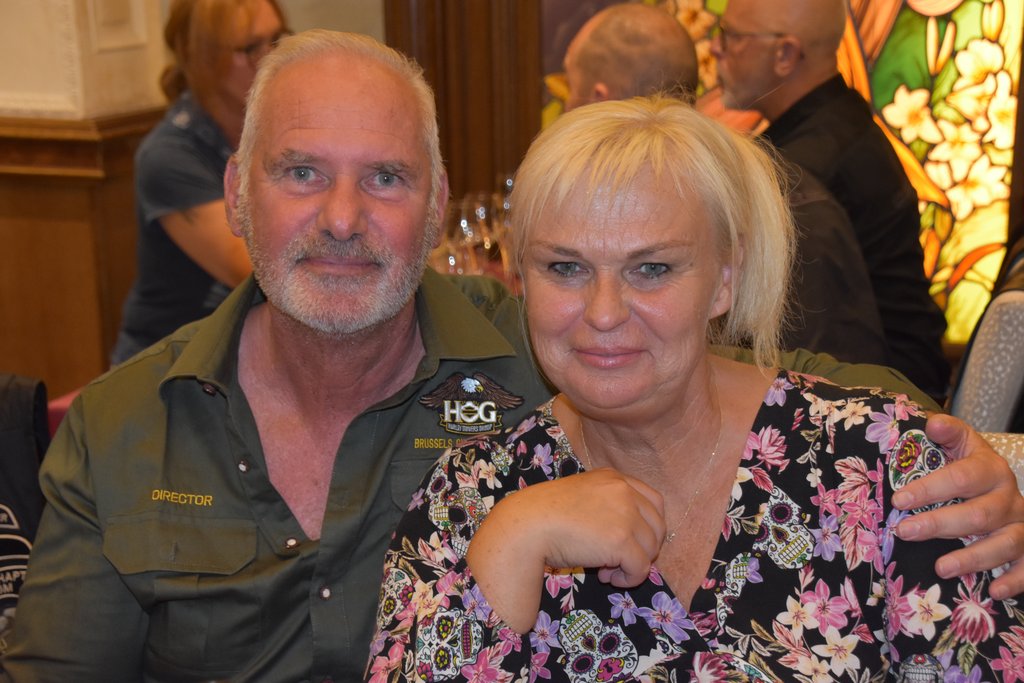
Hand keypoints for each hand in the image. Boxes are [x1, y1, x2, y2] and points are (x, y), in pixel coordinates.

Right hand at [466, 468, 665, 631]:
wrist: (527, 526)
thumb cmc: (544, 514)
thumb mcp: (582, 496)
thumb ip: (606, 506)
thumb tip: (627, 540)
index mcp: (613, 478)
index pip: (653, 502)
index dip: (647, 527)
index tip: (628, 541)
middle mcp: (624, 491)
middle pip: (658, 526)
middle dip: (643, 547)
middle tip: (618, 560)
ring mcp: (625, 515)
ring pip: (651, 549)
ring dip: (633, 564)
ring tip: (606, 570)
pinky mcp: (621, 541)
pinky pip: (641, 568)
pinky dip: (629, 579)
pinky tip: (607, 578)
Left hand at [892, 413, 1023, 597]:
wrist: (1000, 486)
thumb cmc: (968, 468)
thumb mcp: (960, 445)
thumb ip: (947, 433)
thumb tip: (932, 424)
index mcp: (990, 468)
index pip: (962, 477)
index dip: (931, 488)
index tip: (899, 499)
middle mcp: (1009, 497)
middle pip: (980, 513)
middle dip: (940, 524)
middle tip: (905, 531)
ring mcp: (1022, 525)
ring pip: (1006, 543)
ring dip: (973, 558)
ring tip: (940, 568)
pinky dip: (1015, 580)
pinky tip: (994, 591)